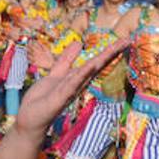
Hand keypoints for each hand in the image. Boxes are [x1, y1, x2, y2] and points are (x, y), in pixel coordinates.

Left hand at [13, 37, 128, 138]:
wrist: (31, 119)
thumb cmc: (43, 99)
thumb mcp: (55, 74)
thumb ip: (66, 60)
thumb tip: (79, 43)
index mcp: (77, 77)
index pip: (96, 61)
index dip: (109, 50)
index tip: (126, 39)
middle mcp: (78, 84)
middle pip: (97, 65)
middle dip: (111, 53)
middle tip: (128, 40)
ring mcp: (70, 90)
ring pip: (88, 72)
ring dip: (101, 60)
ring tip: (116, 48)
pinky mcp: (60, 97)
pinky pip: (72, 84)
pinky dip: (81, 75)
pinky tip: (90, 65)